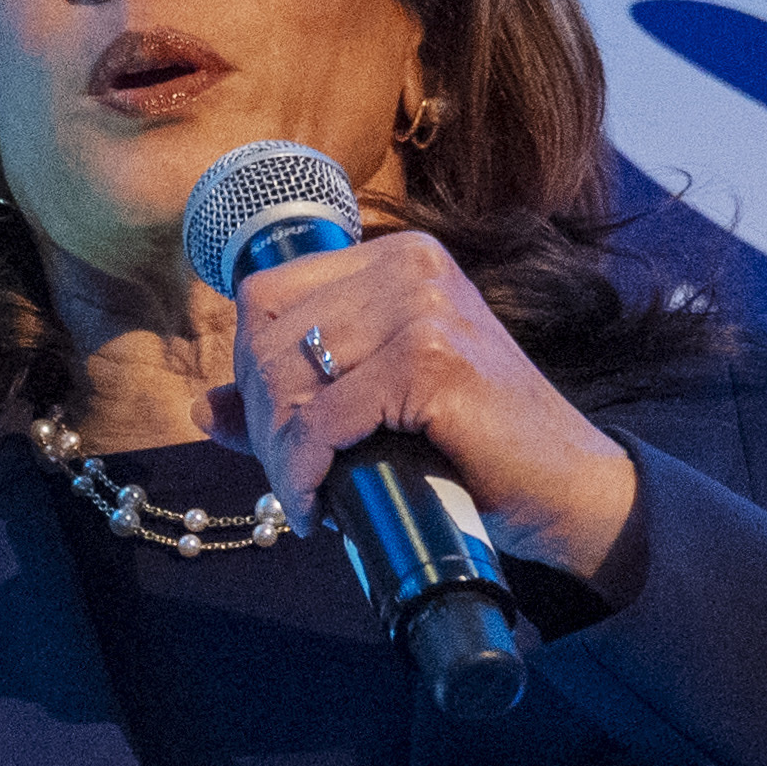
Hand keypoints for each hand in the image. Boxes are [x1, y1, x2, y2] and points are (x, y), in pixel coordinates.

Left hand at [226, 229, 641, 580]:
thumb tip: (203, 406)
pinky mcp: (432, 362)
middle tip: (294, 475)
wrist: (563, 486)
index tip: (278, 425)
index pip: (265, 297)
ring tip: (310, 491)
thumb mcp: (372, 406)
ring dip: (282, 454)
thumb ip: (291, 398)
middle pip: (266, 341)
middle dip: (264, 421)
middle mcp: (410, 268)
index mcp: (394, 260)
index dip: (251, 369)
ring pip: (287, 383)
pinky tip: (320, 506)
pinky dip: (304, 474)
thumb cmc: (465, 445)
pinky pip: (322, 422)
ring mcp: (425, 309)